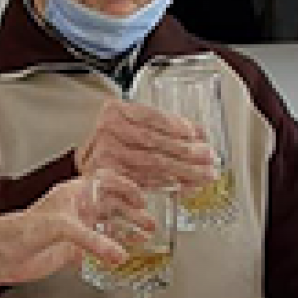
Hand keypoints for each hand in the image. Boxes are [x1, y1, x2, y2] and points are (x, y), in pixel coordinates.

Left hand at [0, 171, 152, 288]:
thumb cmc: (21, 229)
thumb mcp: (62, 227)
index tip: (141, 198)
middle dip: (132, 214)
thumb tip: (119, 254)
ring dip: (126, 234)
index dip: (126, 188)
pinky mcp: (73, 252)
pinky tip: (122, 258)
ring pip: (108, 229)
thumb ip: (93, 241)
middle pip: (112, 207)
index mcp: (74, 193)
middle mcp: (77, 210)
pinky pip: (98, 251)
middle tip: (149, 224)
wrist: (2, 254)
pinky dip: (112, 254)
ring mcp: (76, 231)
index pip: (106, 182)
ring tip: (143, 239)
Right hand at [75, 99, 216, 188]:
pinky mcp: (109, 178)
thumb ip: (165, 127)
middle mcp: (108, 131)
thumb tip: (200, 134)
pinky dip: (168, 185)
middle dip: (187, 151)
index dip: (175, 124)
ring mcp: (106, 155)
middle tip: (209, 158)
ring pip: (152, 162)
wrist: (88, 167)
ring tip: (205, 175)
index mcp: (115, 111)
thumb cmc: (117, 144)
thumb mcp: (135, 126)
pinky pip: (144, 181)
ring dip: (183, 171)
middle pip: (154, 140)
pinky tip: (185, 186)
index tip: (196, 134)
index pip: (149, 115)